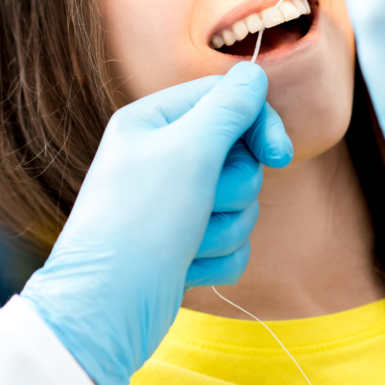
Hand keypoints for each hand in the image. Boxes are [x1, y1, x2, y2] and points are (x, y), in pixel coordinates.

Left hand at [21, 62, 292, 384]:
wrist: (104, 311)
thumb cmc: (139, 223)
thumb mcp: (188, 151)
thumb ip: (228, 108)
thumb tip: (253, 73)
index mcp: (154, 122)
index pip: (228, 102)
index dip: (260, 127)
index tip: (280, 157)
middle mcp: (163, 158)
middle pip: (241, 156)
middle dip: (232, 189)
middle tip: (202, 203)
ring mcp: (174, 205)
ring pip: (242, 203)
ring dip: (224, 228)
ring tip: (186, 243)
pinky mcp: (185, 245)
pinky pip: (233, 241)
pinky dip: (217, 257)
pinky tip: (184, 268)